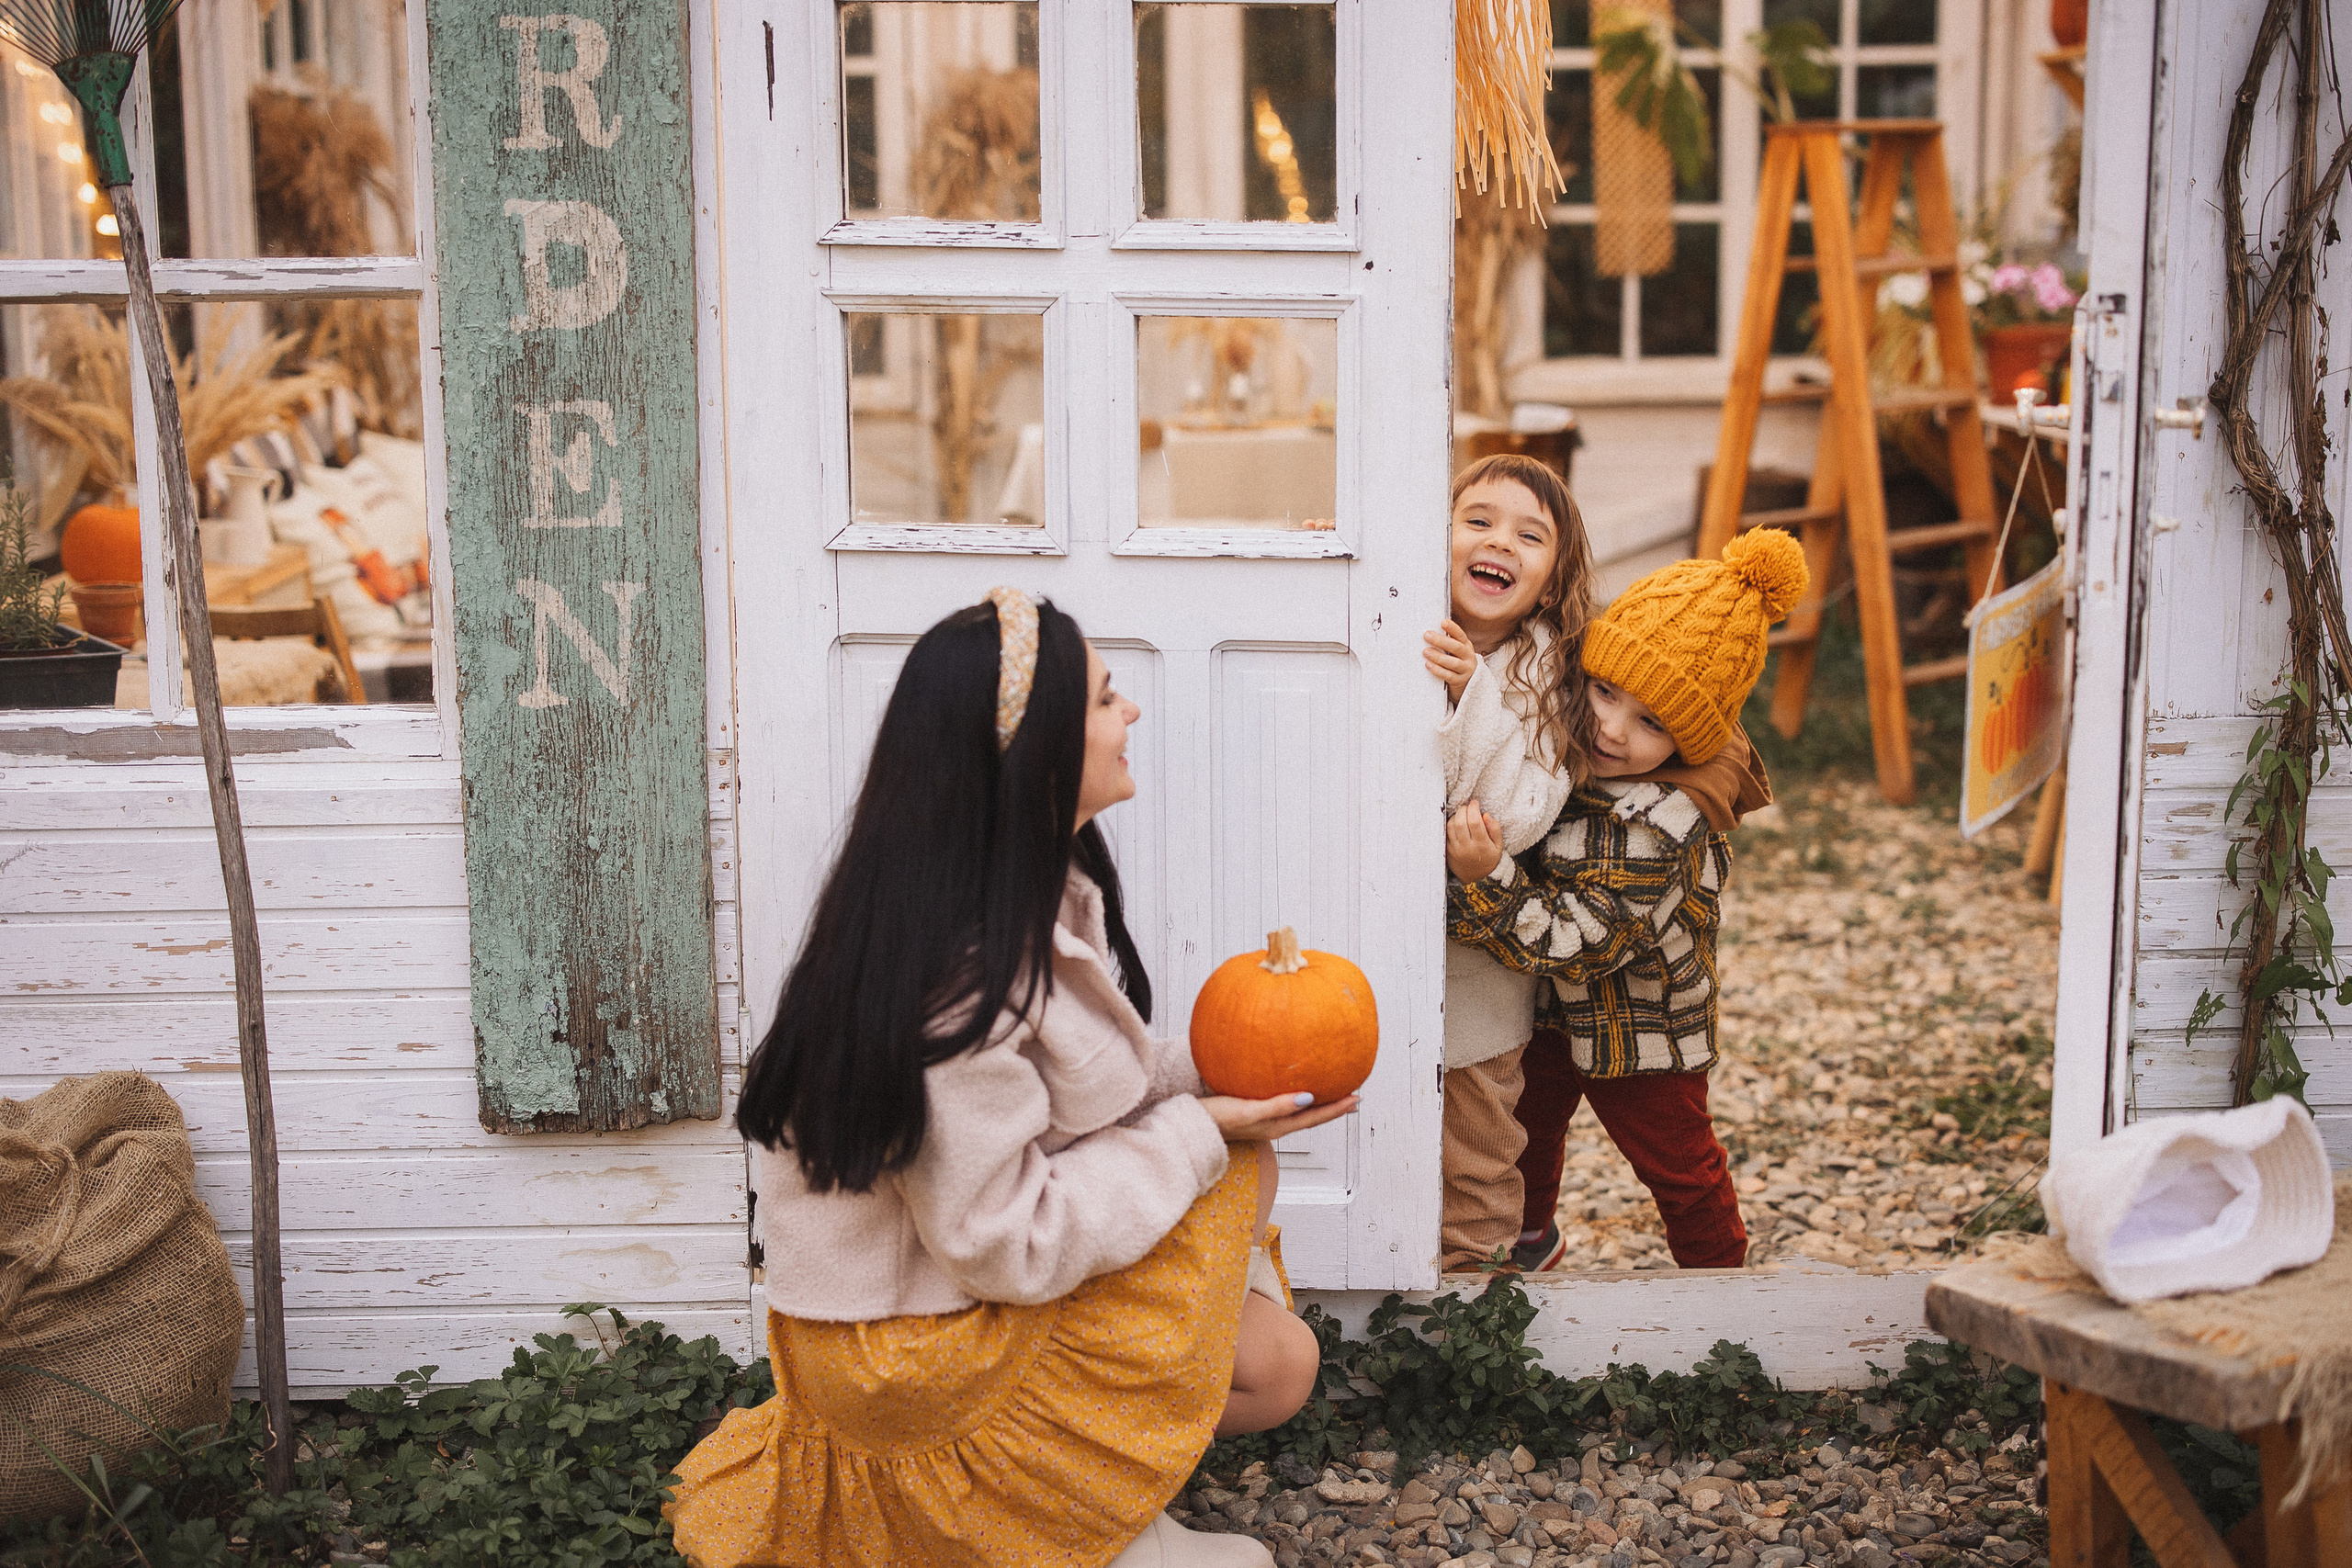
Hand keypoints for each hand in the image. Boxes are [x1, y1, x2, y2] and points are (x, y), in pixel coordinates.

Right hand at [1199, 1091, 1361, 1142]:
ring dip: (1318, 1105)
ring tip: (1332, 1094)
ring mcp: (1265, 1121)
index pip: (1315, 1117)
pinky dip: (1298, 1099)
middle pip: (1312, 1117)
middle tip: (1353, 1097)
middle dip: (1334, 1107)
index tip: (1357, 1098)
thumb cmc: (1217, 1118)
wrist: (1193, 1125)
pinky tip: (1294, 1090)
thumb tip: (1309, 1098)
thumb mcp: (1249, 1112)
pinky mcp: (1255, 1114)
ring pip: (1300, 1113)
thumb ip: (1278, 1106)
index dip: (1337, 1109)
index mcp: (1278, 1126)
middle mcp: (1275, 1125)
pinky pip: (1285, 1106)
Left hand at [1423, 620, 1476, 704]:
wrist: (1469, 683)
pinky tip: (1428, 665)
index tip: (1443, 622)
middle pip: (1456, 648)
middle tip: (1427, 635)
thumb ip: (1447, 642)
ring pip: (1453, 663)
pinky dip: (1438, 670)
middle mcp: (1468, 657)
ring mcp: (1465, 670)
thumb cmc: (1457, 662)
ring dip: (1438, 657)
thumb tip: (1429, 632)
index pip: (1460, 635)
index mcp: (1466, 646)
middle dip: (1441, 641)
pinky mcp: (1459, 681)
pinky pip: (1449, 676)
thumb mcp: (1456, 651)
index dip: (1453, 628)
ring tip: (1426, 651)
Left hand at [1446, 798, 1503, 881]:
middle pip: (1460, 822)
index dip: (1473, 809)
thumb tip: (1486, 815)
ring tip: (1463, 813)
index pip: (1475, 822)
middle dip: (1463, 809)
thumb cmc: (1490, 859)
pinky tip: (1457, 822)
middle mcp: (1467, 847)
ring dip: (1456, 815)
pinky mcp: (1448, 851)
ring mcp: (1455, 850)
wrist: (1477, 879)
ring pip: (1451, 826)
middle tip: (1468, 807)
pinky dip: (1450, 823)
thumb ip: (1494, 829)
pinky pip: (1446, 833)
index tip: (1475, 803)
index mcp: (1481, 845)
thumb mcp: (1498, 846)